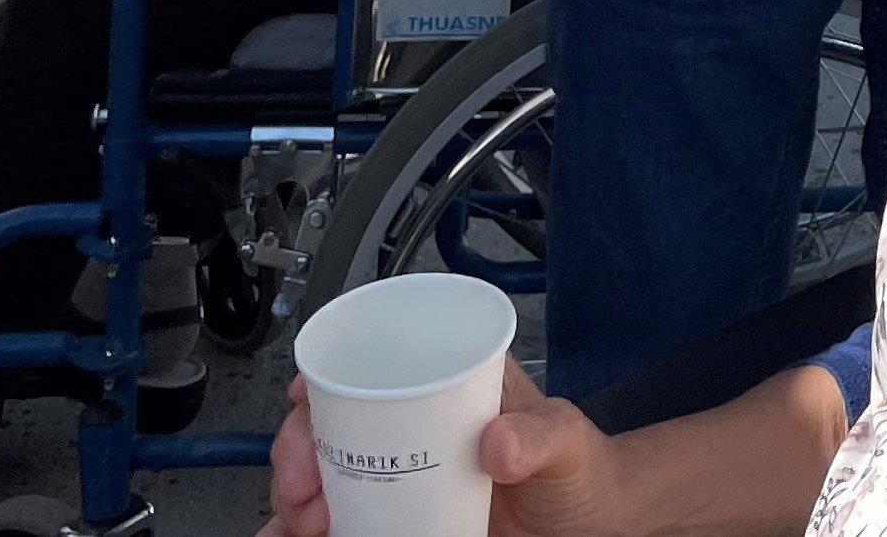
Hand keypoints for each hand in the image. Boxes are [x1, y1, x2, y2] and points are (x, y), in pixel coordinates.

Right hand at [266, 368, 625, 536]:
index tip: (302, 405)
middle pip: (330, 429)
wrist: (594, 529)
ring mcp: (402, 484)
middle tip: (302, 494)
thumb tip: (497, 442)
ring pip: (323, 482)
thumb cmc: (582, 470)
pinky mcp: (401, 527)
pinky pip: (344, 526)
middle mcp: (411, 432)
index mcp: (444, 389)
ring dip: (293, 502)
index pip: (371, 366)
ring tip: (299, 527)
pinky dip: (306, 533)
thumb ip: (541, 434)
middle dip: (296, 455)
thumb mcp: (566, 440)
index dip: (322, 378)